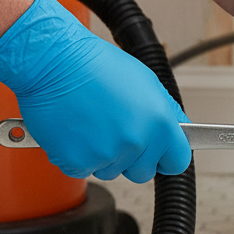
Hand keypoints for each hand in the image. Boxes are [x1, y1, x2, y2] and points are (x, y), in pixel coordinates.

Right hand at [0, 0, 190, 182]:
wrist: (53, 61)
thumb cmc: (95, 65)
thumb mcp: (146, 81)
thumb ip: (167, 112)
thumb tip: (181, 131)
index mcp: (160, 124)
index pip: (177, 162)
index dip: (166, 158)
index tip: (158, 154)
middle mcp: (137, 142)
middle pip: (143, 173)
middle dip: (133, 159)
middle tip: (116, 132)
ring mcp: (107, 155)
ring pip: (112, 171)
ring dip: (103, 156)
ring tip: (92, 124)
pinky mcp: (78, 162)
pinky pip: (83, 170)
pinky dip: (78, 156)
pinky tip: (76, 130)